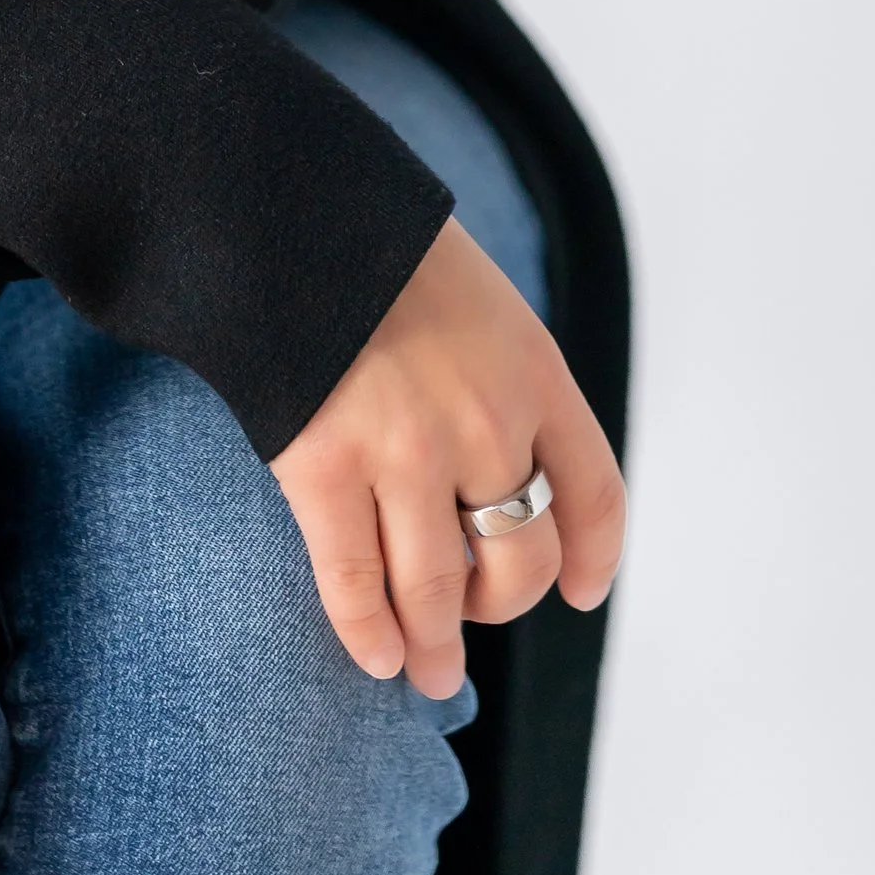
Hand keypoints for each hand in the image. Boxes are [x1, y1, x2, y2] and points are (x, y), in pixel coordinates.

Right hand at [272, 218, 624, 700]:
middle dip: (498, 607)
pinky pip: (356, 584)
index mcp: (533, 371)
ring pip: (438, 591)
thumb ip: (496, 376)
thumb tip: (495, 464)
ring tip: (428, 672)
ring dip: (436, 648)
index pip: (594, 496)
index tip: (579, 593)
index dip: (590, 558)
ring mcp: (406, 450)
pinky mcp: (323, 467)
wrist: (280, 202)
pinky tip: (373, 654)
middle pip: (520, 561)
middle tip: (471, 622)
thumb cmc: (374, 246)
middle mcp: (487, 422)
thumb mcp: (477, 297)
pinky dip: (368, 634)